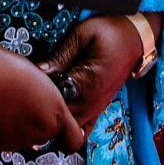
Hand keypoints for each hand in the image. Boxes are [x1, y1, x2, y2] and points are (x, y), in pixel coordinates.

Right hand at [0, 22, 84, 153]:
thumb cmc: (8, 69)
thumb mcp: (41, 78)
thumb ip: (50, 101)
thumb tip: (46, 107)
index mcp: (55, 114)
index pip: (74, 139)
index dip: (68, 133)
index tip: (61, 127)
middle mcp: (40, 132)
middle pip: (46, 136)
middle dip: (38, 124)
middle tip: (24, 104)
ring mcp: (18, 141)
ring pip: (24, 139)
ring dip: (19, 127)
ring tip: (6, 104)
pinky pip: (3, 140)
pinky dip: (0, 130)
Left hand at [38, 15, 146, 130]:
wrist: (134, 39)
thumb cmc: (109, 32)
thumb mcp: (82, 35)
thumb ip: (60, 56)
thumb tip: (38, 71)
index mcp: (88, 82)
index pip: (54, 99)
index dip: (37, 92)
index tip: (28, 80)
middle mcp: (92, 102)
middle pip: (59, 121)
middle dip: (42, 109)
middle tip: (31, 90)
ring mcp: (96, 109)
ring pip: (68, 131)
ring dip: (53, 120)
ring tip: (42, 101)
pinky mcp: (97, 110)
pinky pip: (81, 132)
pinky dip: (67, 129)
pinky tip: (56, 111)